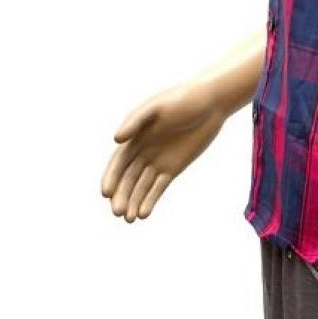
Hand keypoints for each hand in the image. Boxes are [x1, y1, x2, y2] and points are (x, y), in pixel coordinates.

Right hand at [100, 79, 226, 220]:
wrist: (211, 102)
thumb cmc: (182, 99)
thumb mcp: (157, 106)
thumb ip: (136, 121)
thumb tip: (116, 139)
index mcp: (135, 136)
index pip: (119, 162)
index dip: (111, 177)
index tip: (106, 193)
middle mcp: (143, 150)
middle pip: (128, 178)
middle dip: (122, 196)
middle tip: (118, 213)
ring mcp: (158, 160)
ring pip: (141, 186)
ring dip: (134, 202)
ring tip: (129, 219)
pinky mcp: (173, 167)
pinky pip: (159, 187)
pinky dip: (150, 200)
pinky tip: (144, 214)